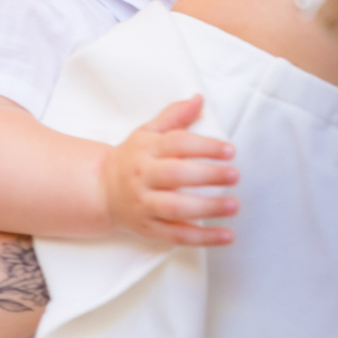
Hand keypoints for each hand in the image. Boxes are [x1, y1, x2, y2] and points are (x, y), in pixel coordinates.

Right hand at [102, 95, 238, 245]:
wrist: (102, 190)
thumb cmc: (133, 157)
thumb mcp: (148, 132)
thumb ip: (175, 116)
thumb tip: (198, 98)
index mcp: (146, 149)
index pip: (177, 144)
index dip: (205, 146)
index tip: (230, 150)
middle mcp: (143, 177)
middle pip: (176, 175)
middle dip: (208, 175)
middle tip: (235, 175)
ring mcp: (144, 205)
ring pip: (176, 208)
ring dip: (207, 208)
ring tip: (234, 205)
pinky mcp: (148, 229)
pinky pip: (177, 236)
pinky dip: (203, 238)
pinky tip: (227, 236)